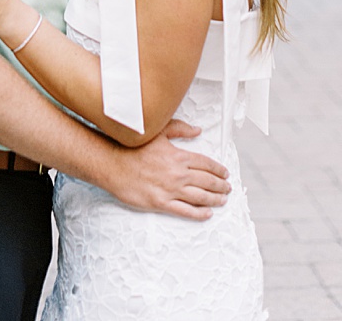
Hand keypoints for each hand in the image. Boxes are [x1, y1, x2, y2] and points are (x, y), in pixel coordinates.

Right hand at [106, 122, 230, 220]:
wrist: (113, 163)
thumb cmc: (133, 146)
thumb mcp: (158, 131)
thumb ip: (180, 129)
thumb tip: (198, 130)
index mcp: (179, 156)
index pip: (206, 163)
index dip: (218, 169)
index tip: (225, 173)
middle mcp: (178, 174)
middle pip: (207, 181)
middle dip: (221, 186)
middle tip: (228, 188)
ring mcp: (170, 190)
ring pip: (200, 197)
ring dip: (214, 199)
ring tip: (222, 200)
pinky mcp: (161, 203)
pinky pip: (185, 211)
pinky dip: (199, 213)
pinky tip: (207, 213)